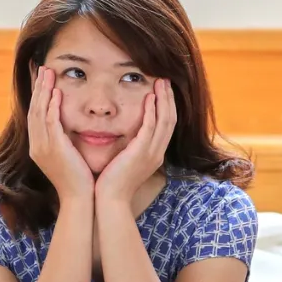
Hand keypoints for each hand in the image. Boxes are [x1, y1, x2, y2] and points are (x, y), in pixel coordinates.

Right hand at [27, 65, 94, 204]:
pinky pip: (50, 123)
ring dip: (44, 91)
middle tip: (43, 68)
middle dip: (38, 88)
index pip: (35, 115)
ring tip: (48, 72)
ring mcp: (43, 148)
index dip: (38, 96)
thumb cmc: (79, 180)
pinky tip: (56, 93)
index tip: (42, 79)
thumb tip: (69, 128)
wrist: (80, 199)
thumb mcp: (68, 157)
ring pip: (40, 112)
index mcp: (39, 147)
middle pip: (34, 109)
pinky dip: (52, 107)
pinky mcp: (54, 149)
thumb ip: (64, 140)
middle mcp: (36, 146)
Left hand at [94, 79, 176, 209]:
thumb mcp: (126, 163)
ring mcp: (151, 153)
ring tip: (160, 82)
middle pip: (170, 120)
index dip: (166, 107)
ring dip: (163, 100)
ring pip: (164, 121)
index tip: (162, 91)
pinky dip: (151, 112)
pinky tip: (149, 98)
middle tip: (165, 80)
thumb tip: (127, 137)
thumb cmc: (113, 184)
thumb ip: (131, 149)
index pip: (167, 126)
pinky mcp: (140, 153)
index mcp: (155, 155)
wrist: (110, 200)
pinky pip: (150, 128)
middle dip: (168, 98)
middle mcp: (157, 153)